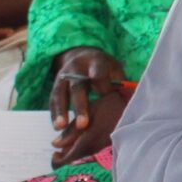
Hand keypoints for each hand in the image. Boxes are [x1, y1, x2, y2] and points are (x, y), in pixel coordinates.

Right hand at [47, 48, 130, 166]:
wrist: (81, 55)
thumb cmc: (104, 67)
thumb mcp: (114, 68)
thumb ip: (119, 82)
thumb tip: (128, 101)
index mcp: (95, 62)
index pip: (98, 73)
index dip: (102, 85)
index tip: (106, 97)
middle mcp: (76, 68)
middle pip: (77, 87)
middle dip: (80, 106)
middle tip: (83, 124)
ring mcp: (63, 76)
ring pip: (60, 94)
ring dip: (60, 111)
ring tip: (61, 127)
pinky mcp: (55, 86)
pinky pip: (52, 100)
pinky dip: (54, 113)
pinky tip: (57, 127)